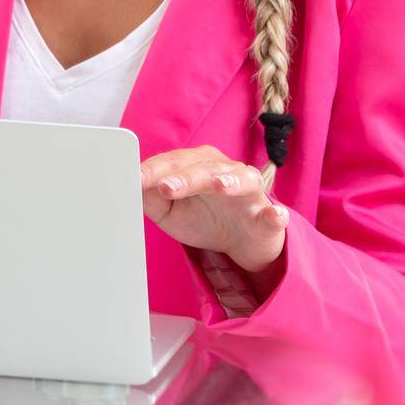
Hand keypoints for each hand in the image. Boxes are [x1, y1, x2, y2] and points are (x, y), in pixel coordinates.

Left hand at [140, 145, 287, 272]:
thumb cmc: (201, 218)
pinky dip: (274, 214)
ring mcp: (249, 191)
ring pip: (240, 180)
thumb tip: (130, 184)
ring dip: (229, 182)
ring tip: (219, 186)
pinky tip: (273, 215)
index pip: (172, 162)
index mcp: (196, 165)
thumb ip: (148, 197)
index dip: (154, 170)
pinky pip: (273, 214)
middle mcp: (223, 170)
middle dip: (184, 177)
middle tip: (165, 187)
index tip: (134, 178)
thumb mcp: (168, 212)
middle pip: (202, 168)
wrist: (240, 242)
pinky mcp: (268, 216)